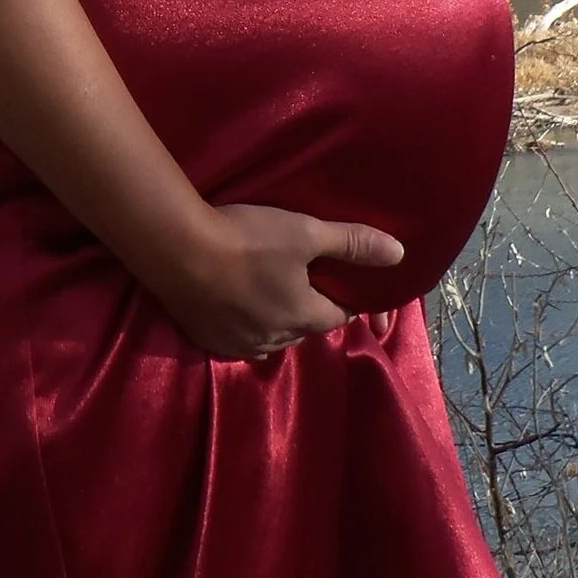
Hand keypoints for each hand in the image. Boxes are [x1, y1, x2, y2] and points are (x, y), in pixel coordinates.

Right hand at [153, 203, 403, 361]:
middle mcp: (278, 340)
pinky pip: (239, 339)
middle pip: (305, 326)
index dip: (343, 295)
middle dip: (307, 306)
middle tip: (296, 273)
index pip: (340, 314)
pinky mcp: (210, 342)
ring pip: (272, 335)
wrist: (177, 250)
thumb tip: (400, 254)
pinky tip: (234, 299)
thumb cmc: (247, 238)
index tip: (337, 277)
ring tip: (265, 285)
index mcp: (306, 317)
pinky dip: (244, 323)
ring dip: (275, 315)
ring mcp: (241, 345)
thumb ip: (351, 242)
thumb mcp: (304, 232)